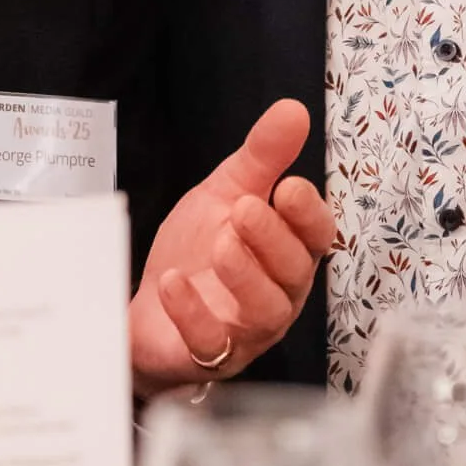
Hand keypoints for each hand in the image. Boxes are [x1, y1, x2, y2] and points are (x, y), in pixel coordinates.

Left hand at [128, 100, 334, 394]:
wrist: (148, 305)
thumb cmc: (198, 250)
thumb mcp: (225, 193)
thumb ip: (261, 157)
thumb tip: (292, 110)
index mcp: (287, 251)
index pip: (317, 236)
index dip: (308, 215)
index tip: (290, 188)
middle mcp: (277, 293)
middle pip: (294, 273)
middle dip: (272, 239)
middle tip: (243, 210)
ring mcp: (246, 330)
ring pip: (265, 312)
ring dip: (244, 275)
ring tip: (220, 244)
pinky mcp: (208, 356)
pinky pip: (211, 343)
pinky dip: (192, 312)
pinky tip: (172, 282)